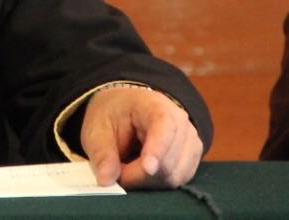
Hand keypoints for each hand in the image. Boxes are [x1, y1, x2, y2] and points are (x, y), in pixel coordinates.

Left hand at [80, 86, 203, 188]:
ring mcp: (190, 141)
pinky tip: (140, 173)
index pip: (165, 127)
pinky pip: (177, 182)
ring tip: (126, 169)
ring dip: (147, 181)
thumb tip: (106, 180)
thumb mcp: (97, 129)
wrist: (125, 111)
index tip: (146, 168)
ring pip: (174, 176)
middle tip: (115, 171)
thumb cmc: (113, 116)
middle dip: (139, 174)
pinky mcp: (191, 160)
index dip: (158, 149)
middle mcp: (180, 122)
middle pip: (168, 161)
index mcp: (154, 105)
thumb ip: (101, 153)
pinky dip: (156, 184)